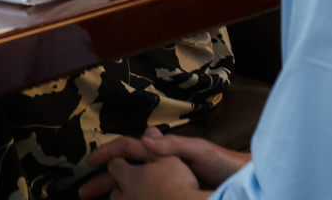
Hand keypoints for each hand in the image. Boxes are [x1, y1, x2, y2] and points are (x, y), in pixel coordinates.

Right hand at [80, 128, 248, 197]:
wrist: (247, 184)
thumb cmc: (227, 165)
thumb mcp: (202, 152)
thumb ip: (175, 146)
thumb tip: (147, 137)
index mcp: (163, 151)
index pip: (128, 147)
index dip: (107, 153)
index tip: (89, 162)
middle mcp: (161, 165)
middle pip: (125, 170)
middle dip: (103, 180)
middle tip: (84, 193)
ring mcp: (168, 181)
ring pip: (135, 187)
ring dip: (116, 194)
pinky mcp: (175, 195)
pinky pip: (149, 198)